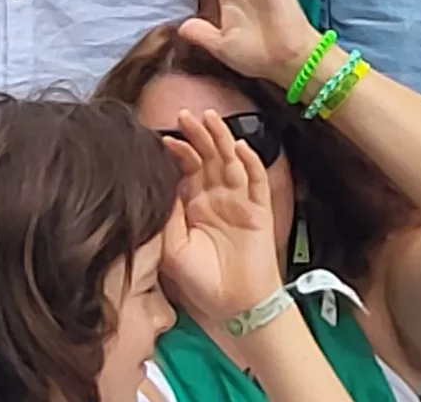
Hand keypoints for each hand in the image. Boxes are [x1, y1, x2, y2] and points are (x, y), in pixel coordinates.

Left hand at [154, 107, 290, 330]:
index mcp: (194, 206)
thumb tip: (161, 184)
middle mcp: (217, 198)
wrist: (233, 305)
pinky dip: (251, 163)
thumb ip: (167, 216)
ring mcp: (240, 202)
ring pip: (232, 162)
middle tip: (186, 115)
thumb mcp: (171, 248)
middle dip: (198, 135)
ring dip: (222, 140)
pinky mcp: (259, 210)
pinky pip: (256, 181)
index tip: (165, 138)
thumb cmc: (200, 281)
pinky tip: (241, 147)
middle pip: (209, 158)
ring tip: (211, 118)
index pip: (187, 169)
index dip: (178, 152)